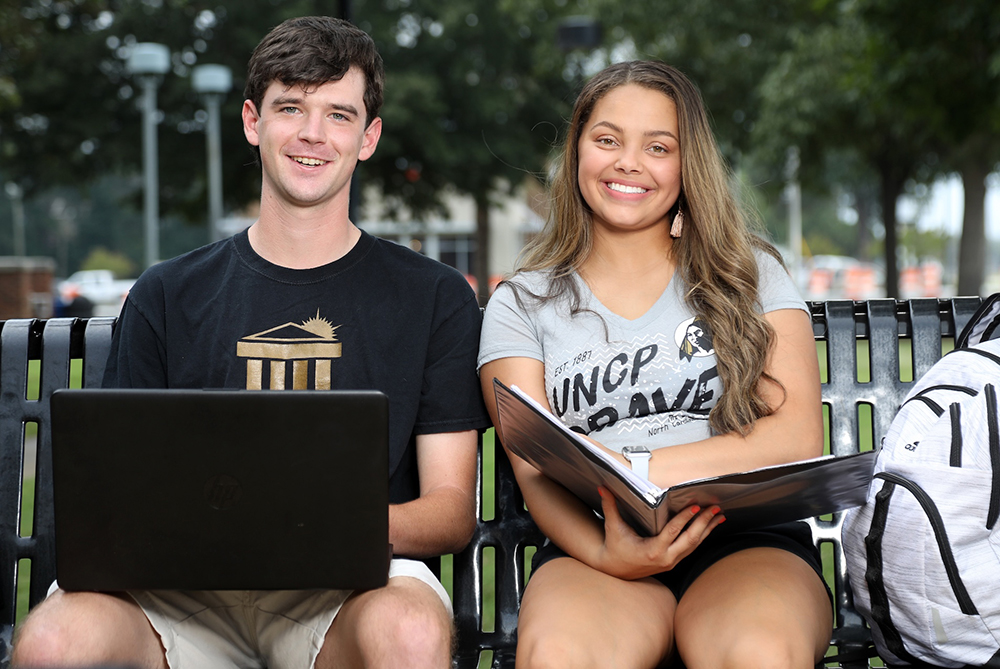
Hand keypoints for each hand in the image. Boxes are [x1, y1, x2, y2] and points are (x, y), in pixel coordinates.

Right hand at [594, 487, 724, 579]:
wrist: (614, 569)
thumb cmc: (614, 547)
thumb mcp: (613, 526)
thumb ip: (610, 506)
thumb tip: (603, 487)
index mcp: (652, 550)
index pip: (673, 531)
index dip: (685, 518)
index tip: (696, 506)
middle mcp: (665, 558)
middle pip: (690, 539)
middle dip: (704, 522)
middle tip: (714, 508)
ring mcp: (671, 562)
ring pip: (694, 545)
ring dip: (707, 529)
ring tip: (719, 515)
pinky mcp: (673, 562)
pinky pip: (691, 548)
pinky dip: (701, 536)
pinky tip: (709, 526)